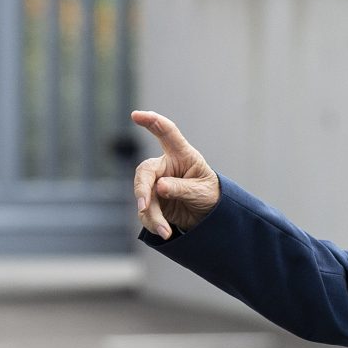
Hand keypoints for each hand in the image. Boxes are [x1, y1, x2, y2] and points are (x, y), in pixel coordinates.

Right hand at [131, 110, 220, 239]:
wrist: (209, 216)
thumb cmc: (210, 195)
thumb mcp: (201, 191)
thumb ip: (181, 188)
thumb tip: (159, 186)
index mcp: (182, 155)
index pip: (167, 133)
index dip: (153, 122)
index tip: (136, 115)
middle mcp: (166, 166)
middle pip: (145, 171)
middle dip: (142, 189)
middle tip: (144, 207)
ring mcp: (157, 183)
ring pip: (143, 195)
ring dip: (151, 214)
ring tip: (165, 230)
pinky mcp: (153, 200)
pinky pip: (146, 211)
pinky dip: (153, 223)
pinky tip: (165, 232)